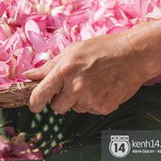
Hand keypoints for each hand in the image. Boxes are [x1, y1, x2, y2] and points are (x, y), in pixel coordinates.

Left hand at [24, 33, 156, 114]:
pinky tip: (101, 88)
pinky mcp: (104, 108)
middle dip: (60, 99)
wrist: (133, 55)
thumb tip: (28, 75)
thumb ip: (48, 66)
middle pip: (57, 108)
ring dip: (78, 100)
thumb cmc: (102, 49)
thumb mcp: (72, 51)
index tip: (34, 105)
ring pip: (74, 109)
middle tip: (72, 85)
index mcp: (65, 70)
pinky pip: (90, 111)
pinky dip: (93, 102)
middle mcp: (76, 88)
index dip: (34, 103)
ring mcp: (91, 100)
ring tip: (91, 82)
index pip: (40, 95)